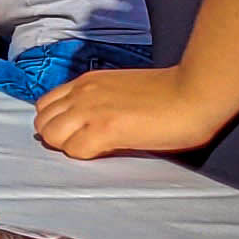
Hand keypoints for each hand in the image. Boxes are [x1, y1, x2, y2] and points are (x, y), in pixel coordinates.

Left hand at [34, 62, 231, 160]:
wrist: (195, 91)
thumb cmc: (170, 92)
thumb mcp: (124, 90)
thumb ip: (102, 100)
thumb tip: (95, 121)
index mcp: (87, 82)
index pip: (47, 104)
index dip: (57, 122)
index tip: (74, 133)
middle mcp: (83, 93)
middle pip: (43, 120)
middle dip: (56, 136)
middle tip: (81, 145)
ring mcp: (91, 111)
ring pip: (51, 135)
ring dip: (66, 146)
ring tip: (93, 150)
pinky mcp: (105, 130)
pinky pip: (74, 150)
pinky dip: (84, 156)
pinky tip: (107, 153)